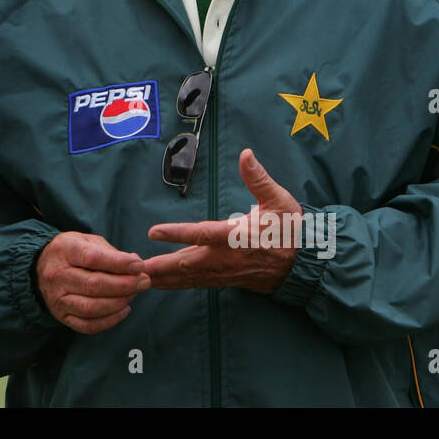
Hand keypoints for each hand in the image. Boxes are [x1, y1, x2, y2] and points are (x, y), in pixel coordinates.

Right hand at [34, 231, 150, 333]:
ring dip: (119, 303)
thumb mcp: (87, 241)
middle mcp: (58, 276)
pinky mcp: (62, 316)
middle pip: (93, 285)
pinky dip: (110, 320)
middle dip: (124, 285)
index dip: (118, 263)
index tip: (139, 265)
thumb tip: (136, 265)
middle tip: (144, 282)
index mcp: (65, 251)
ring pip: (92, 308)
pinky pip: (88, 325)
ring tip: (134, 294)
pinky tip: (124, 309)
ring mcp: (58, 299)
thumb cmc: (71, 252)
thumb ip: (111, 253)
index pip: (92, 258)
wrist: (40, 268)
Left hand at [143, 148, 300, 293]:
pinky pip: (196, 283)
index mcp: (239, 236)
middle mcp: (228, 257)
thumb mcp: (279, 200)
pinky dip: (175, 284)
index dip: (178, 233)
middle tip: (135, 267)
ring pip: (189, 277)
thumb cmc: (290, 229)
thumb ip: (258, 178)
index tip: (154, 231)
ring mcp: (225, 271)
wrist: (304, 265)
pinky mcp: (224, 279)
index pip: (204, 233)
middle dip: (161, 265)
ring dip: (164, 277)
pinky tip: (159, 283)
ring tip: (138, 278)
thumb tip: (246, 154)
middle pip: (189, 263)